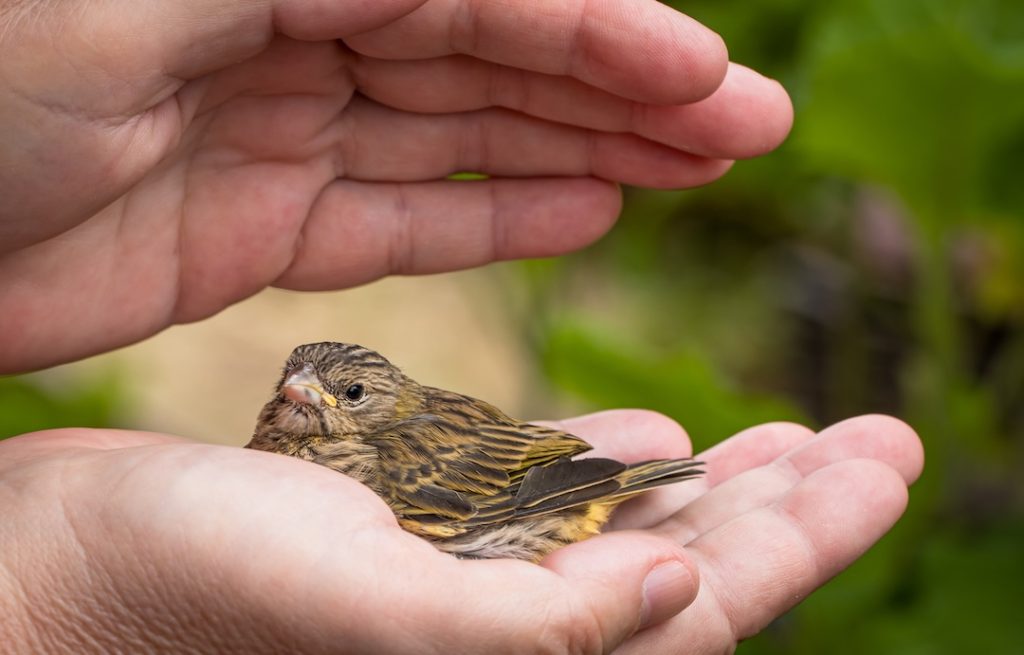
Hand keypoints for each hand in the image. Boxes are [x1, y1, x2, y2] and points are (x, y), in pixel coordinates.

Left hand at [0, 0, 791, 372]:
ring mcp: (273, 128)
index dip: (603, 30)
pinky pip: (397, 218)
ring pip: (461, 137)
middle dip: (625, 89)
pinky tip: (582, 212)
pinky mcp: (251, 226)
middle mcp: (286, 23)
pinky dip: (490, 216)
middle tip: (745, 129)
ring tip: (689, 168)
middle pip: (491, 54)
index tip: (706, 79)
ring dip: (581, 151)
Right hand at [0, 412, 920, 652]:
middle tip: (880, 441)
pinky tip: (663, 449)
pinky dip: (604, 472)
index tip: (882, 463)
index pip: (704, 615)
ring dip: (716, 487)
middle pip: (690, 576)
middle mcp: (503, 641)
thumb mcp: (370, 618)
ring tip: (796, 442)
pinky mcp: (413, 540)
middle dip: (792, 508)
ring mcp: (460, 587)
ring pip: (626, 535)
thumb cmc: (183, 599)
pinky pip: (539, 508)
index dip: (805, 538)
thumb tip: (684, 592)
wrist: (60, 569)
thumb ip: (532, 628)